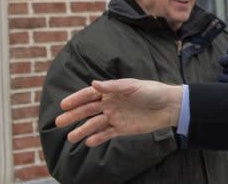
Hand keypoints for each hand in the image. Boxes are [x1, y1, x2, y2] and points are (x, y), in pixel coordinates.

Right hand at [55, 79, 182, 146]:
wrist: (168, 106)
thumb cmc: (151, 91)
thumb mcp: (132, 86)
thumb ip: (112, 87)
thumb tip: (93, 84)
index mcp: (111, 91)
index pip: (89, 95)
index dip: (76, 99)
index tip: (64, 105)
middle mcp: (110, 104)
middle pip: (88, 110)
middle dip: (74, 115)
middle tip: (59, 122)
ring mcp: (115, 117)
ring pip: (95, 124)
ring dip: (83, 130)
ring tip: (71, 137)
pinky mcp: (122, 128)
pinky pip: (106, 134)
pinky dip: (97, 138)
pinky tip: (88, 142)